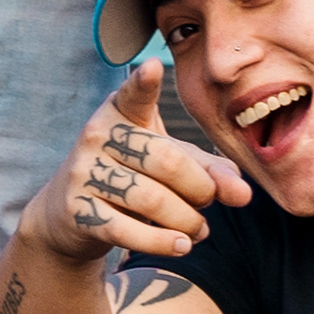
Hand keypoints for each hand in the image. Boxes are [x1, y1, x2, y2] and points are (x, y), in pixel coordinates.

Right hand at [35, 60, 246, 271]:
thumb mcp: (169, 163)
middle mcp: (97, 136)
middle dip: (199, 187)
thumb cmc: (131, 176)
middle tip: (209, 201)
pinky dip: (162, 242)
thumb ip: (210, 171)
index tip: (154, 67)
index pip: (135, 95)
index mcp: (120, 112)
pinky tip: (183, 245)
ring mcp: (84, 173)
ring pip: (150, 199)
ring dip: (186, 220)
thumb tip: (244, 194)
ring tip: (200, 229)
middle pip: (165, 161)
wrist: (69, 214)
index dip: (144, 83)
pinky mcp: (77, 211)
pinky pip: (127, 231)